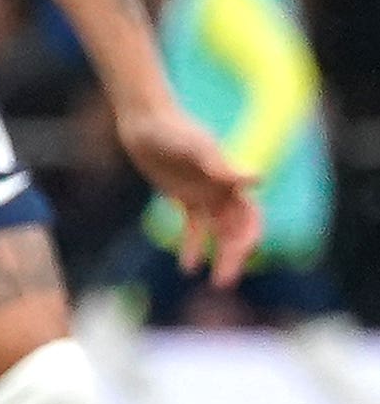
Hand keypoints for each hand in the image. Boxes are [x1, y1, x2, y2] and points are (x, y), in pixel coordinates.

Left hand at [118, 96, 261, 287]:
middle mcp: (222, 190)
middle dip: (234, 255)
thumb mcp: (197, 148)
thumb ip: (222, 165)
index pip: (250, 216)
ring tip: (212, 280)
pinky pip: (193, 226)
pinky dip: (193, 245)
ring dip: (219, 254)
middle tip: (223, 281)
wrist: (146, 122)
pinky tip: (187, 266)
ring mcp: (204, 194)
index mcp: (231, 181)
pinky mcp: (183, 196)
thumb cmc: (173, 130)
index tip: (239, 255)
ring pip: (218, 231)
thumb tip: (257, 179)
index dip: (248, 237)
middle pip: (236, 229)